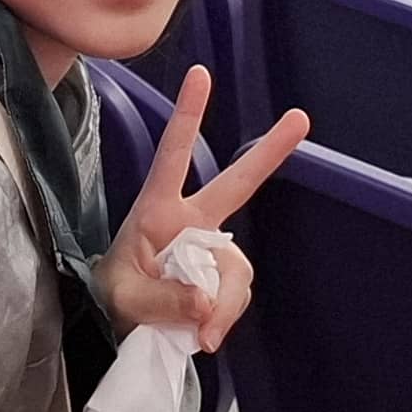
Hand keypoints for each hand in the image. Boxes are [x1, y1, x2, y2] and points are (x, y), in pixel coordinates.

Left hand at [98, 66, 307, 351]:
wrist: (119, 330)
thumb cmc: (111, 300)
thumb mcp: (123, 300)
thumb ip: (163, 300)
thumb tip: (205, 299)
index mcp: (157, 211)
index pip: (172, 156)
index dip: (187, 116)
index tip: (201, 75)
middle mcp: (190, 222)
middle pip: (237, 185)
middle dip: (269, 153)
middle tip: (300, 117)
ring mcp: (209, 249)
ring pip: (236, 269)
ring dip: (223, 304)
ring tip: (197, 333)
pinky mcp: (221, 279)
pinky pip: (236, 295)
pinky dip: (225, 318)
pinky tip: (204, 337)